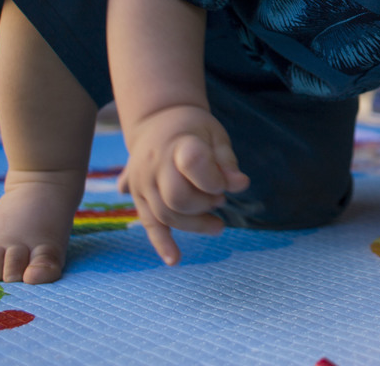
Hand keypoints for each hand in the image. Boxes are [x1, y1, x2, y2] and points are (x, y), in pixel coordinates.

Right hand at [117, 105, 249, 266]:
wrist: (159, 120)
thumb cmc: (194, 129)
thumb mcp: (215, 135)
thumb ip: (227, 160)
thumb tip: (241, 185)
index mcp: (176, 143)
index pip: (193, 164)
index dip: (214, 179)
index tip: (228, 181)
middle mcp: (153, 164)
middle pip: (178, 198)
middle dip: (205, 204)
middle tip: (221, 200)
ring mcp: (141, 183)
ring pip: (166, 215)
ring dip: (195, 224)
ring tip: (218, 225)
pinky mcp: (138, 197)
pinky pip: (149, 224)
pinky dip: (161, 244)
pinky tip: (175, 260)